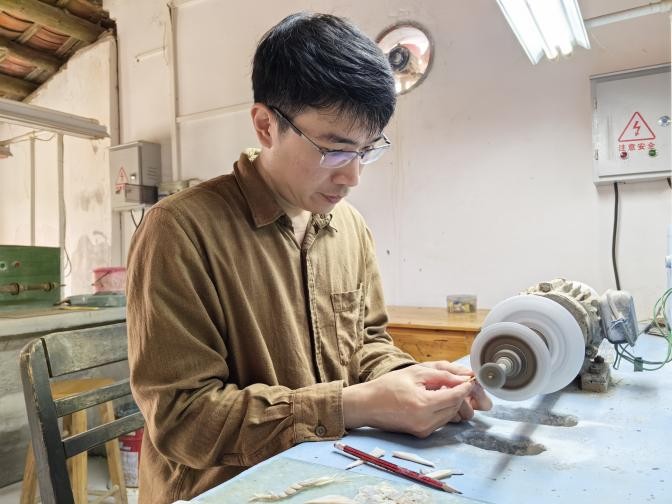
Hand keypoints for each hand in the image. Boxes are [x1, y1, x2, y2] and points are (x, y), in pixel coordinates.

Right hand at [342, 364, 475, 437]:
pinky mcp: (421, 434)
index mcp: (423, 405)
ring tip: (441, 389)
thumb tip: (464, 378)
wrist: (367, 405)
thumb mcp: (415, 373)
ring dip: (451, 402)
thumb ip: (442, 374)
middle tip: (456, 381)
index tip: (470, 378)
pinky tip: (434, 398)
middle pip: (455, 407)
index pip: (455, 396)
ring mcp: (424, 430)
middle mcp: (426, 422)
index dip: (465, 386)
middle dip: (459, 394)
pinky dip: (443, 409)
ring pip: (450, 415)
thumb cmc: (387, 386)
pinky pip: (441, 420)